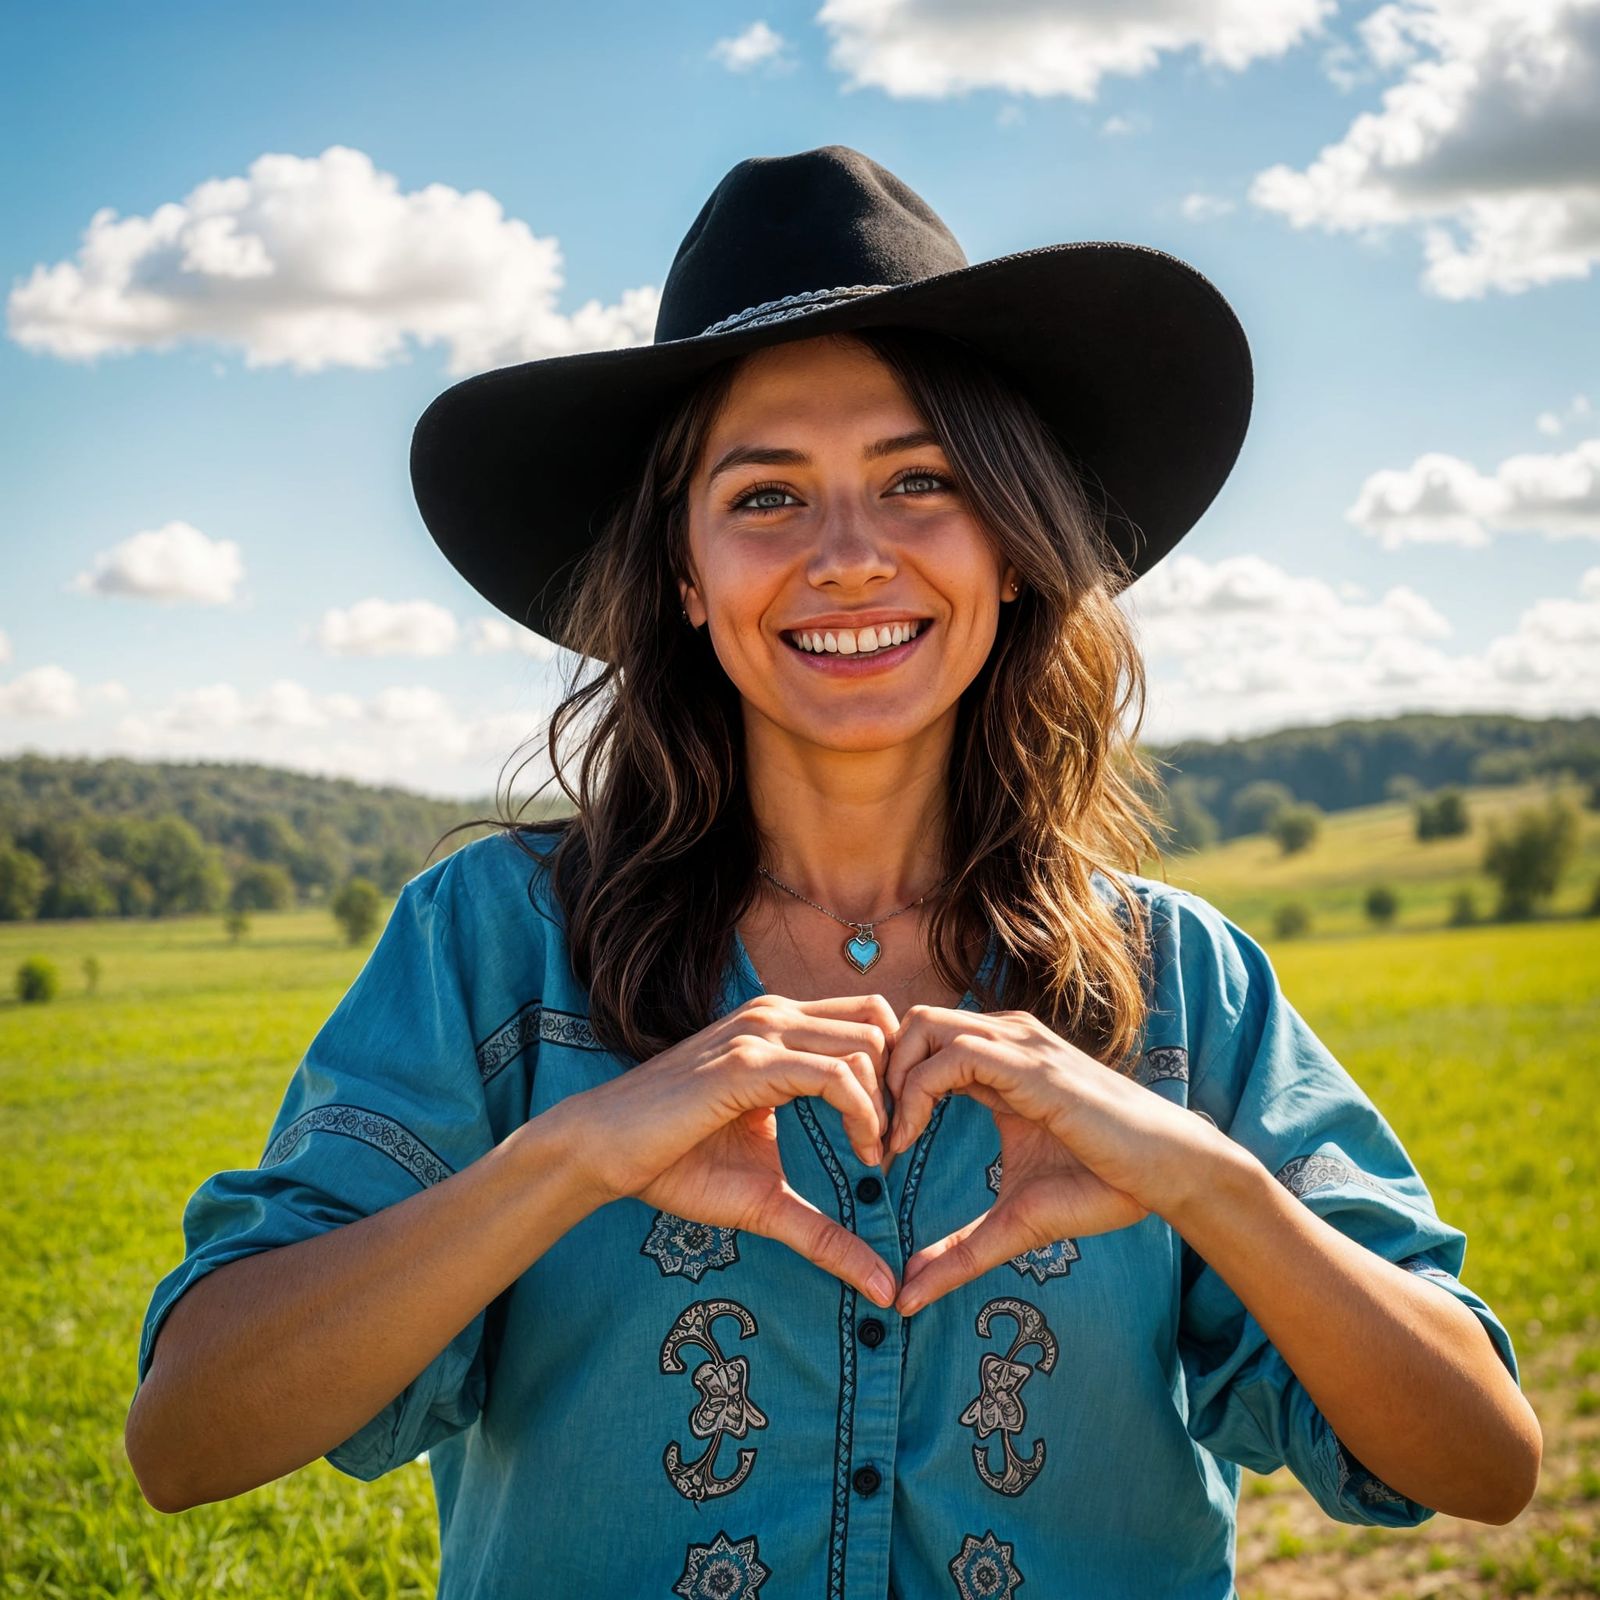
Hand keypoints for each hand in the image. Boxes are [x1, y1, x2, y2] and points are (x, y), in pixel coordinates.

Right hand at [566, 992, 902, 1306]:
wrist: (602, 1151)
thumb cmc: (675, 1166)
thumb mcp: (766, 1198)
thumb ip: (826, 1232)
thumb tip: (883, 1290)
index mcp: (781, 1029)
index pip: (872, 1019)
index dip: (898, 1075)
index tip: (894, 1139)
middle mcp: (775, 1017)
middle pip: (881, 1026)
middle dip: (904, 1088)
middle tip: (895, 1148)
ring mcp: (760, 1034)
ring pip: (865, 1045)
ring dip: (888, 1104)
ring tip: (876, 1155)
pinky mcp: (746, 1064)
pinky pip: (832, 1075)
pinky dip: (862, 1114)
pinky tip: (862, 1154)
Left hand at [883, 1006, 1217, 1314]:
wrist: (1168, 1175)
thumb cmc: (1102, 1187)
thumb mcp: (1013, 1223)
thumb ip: (958, 1252)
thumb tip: (906, 1299)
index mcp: (998, 1063)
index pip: (919, 1044)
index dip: (884, 1087)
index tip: (872, 1149)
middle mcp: (1003, 1042)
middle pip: (908, 1023)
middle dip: (874, 1072)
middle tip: (866, 1136)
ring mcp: (1017, 1047)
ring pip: (920, 1027)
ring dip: (888, 1081)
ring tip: (884, 1140)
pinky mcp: (1030, 1066)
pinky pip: (953, 1056)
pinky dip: (915, 1091)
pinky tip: (908, 1139)